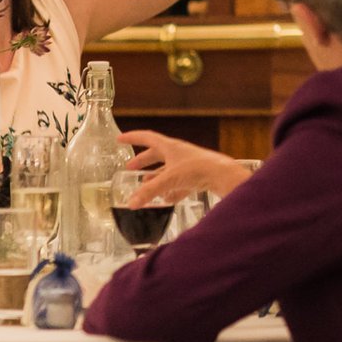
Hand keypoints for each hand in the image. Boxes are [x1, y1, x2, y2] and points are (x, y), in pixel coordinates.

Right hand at [117, 130, 250, 203]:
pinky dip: (171, 189)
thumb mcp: (168, 180)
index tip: (120, 139)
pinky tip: (167, 199)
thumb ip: (149, 192)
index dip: (133, 138)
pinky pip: (179, 181)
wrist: (221, 174)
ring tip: (145, 185)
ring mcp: (188, 163)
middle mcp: (178, 152)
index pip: (147, 137)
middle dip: (143, 161)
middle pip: (156, 154)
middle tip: (130, 167)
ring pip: (168, 169)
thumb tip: (131, 203)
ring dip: (156, 177)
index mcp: (169, 146)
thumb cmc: (196, 169)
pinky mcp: (196, 175)